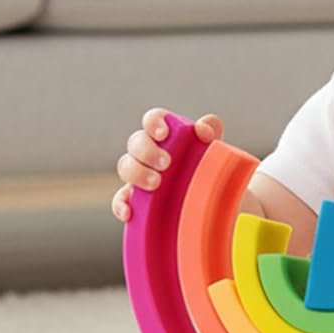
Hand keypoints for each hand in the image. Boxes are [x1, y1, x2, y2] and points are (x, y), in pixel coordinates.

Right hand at [111, 108, 222, 222]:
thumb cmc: (208, 165)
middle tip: (166, 163)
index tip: (163, 134)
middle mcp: (148, 152)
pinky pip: (120, 200)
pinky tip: (129, 212)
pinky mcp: (136, 199)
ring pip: (126, 167)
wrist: (211, 198)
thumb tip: (202, 130)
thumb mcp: (213, 146)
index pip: (153, 120)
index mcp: (166, 134)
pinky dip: (120, 205)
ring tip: (156, 184)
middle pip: (136, 142)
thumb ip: (210, 130)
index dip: (153, 123)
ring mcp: (140, 175)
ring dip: (137, 173)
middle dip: (147, 151)